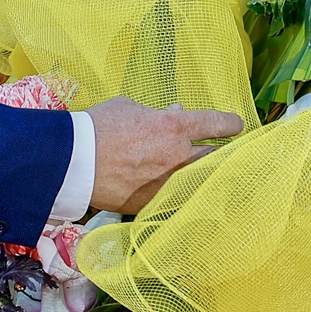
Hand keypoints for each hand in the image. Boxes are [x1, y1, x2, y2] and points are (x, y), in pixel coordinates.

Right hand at [87, 97, 243, 213]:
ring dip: (198, 175)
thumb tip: (173, 112)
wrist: (73, 162)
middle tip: (216, 152)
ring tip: (196, 173)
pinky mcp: (153, 203)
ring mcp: (168, 183)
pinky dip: (175, 193)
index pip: (216, 123)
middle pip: (213, 156)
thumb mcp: (128, 108)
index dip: (231, 123)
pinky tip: (173, 192)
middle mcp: (178, 157)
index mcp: (174, 127)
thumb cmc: (98, 127)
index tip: (237, 125)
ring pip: (197, 181)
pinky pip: (174, 198)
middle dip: (216, 153)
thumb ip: (156, 113)